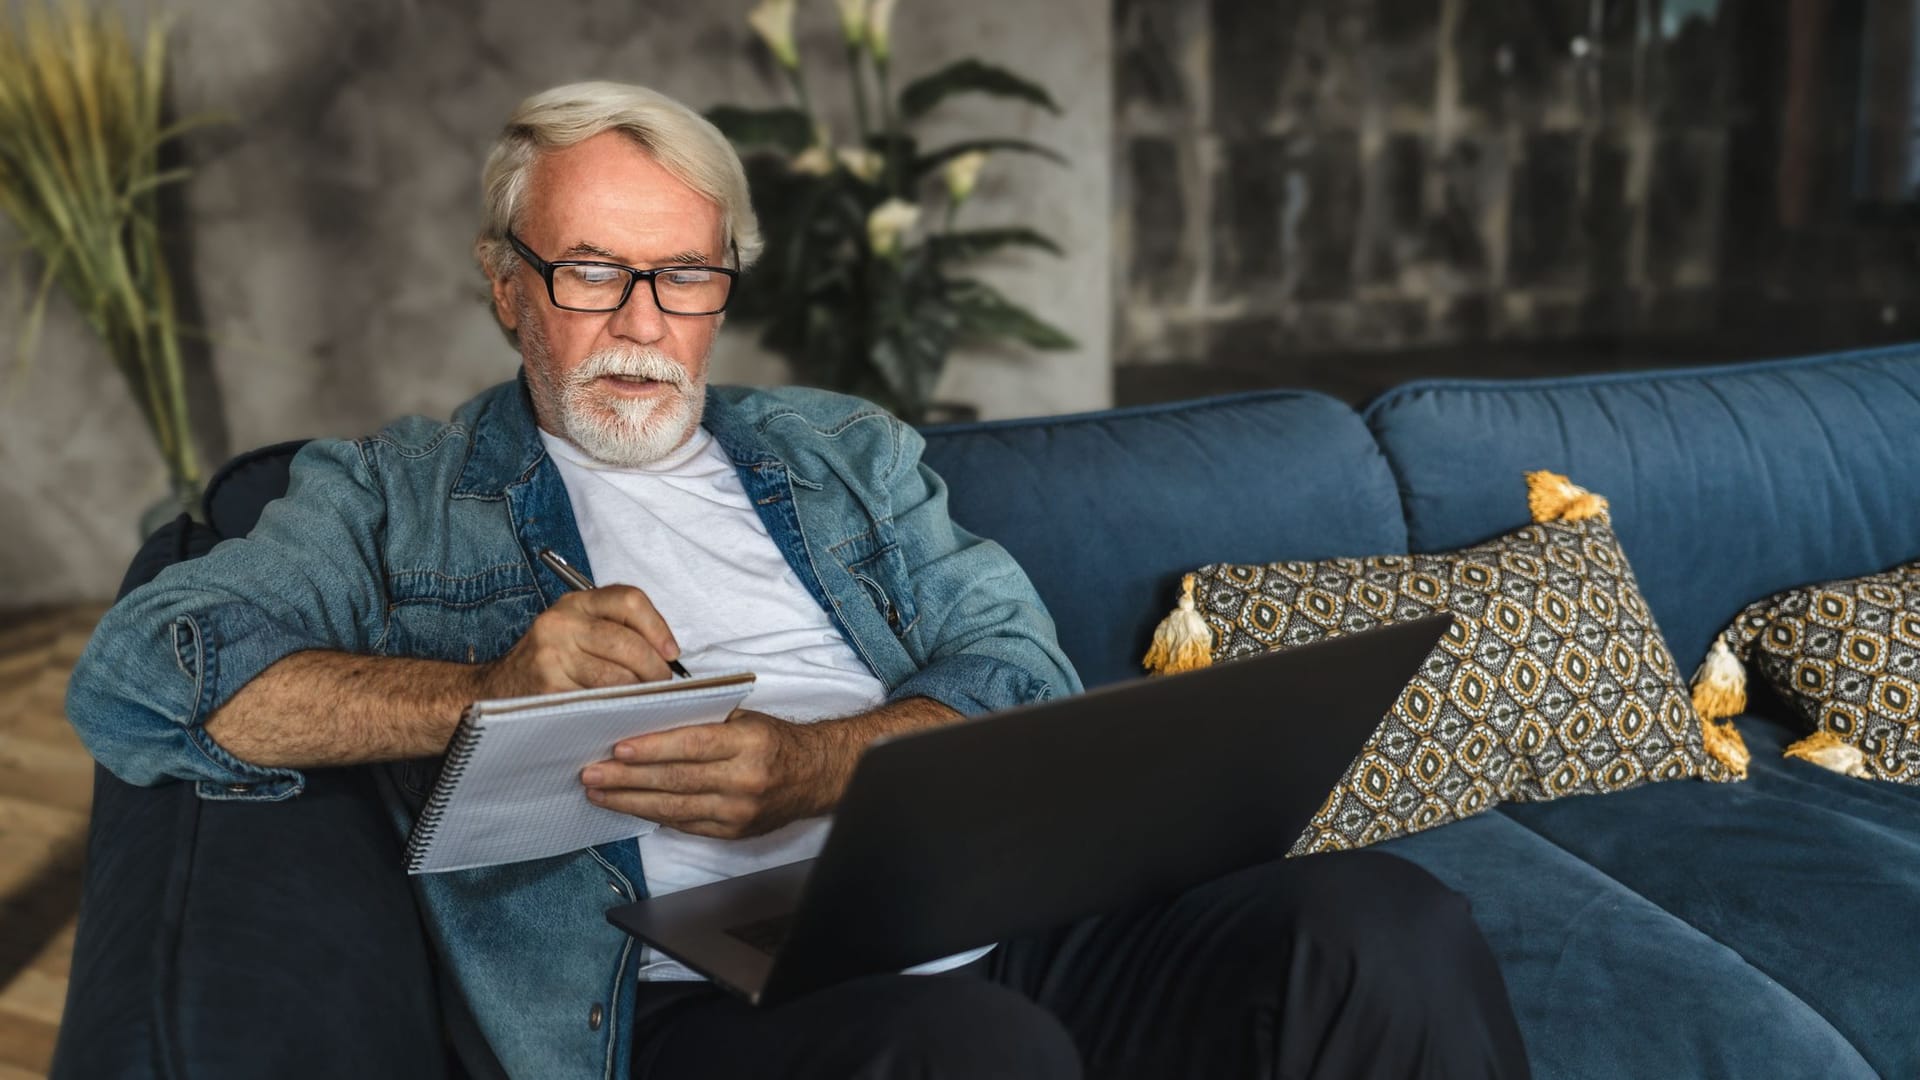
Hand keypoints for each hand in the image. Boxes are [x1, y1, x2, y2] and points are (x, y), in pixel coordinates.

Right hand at [473, 586, 680, 697]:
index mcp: (575, 603)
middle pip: (627, 642)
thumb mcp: (576, 631)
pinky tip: (621, 712)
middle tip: (662, 684)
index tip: (671, 652)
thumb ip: (615, 630)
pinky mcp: (548, 688)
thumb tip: (666, 652)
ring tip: (643, 700)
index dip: (658, 627)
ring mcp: (552, 656)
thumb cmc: (549, 663)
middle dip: (654, 668)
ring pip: (616, 676)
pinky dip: (617, 708)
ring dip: (638, 692)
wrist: (496, 690)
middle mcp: (562, 623)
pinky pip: (597, 700)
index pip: (629, 600)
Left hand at [578, 709, 840, 838]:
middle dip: (627, 779)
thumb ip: (703, 721)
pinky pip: (686, 824)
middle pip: (675, 780)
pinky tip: (630, 807)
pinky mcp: (733, 832)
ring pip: (674, 808)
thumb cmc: (773, 741)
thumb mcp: (745, 719)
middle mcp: (744, 780)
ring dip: (631, 801)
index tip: (617, 749)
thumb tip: (649, 720)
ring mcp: (738, 811)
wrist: (815, 776)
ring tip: (599, 794)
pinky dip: (655, 815)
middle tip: (590, 774)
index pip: (691, 745)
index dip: (652, 749)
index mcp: (748, 743)